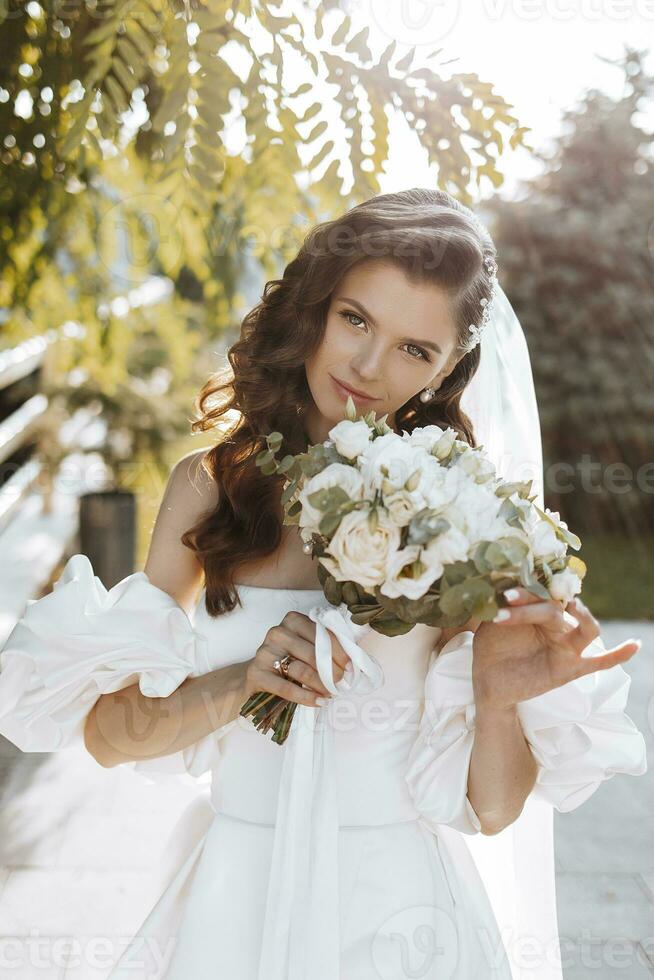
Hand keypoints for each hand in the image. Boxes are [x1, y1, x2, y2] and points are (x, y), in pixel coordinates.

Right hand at [244, 610, 351, 707]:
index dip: (339, 651)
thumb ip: (326, 646)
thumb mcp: (307, 647)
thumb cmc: (289, 659)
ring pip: (301, 670)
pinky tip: (319, 702)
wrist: (259, 675)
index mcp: (293, 620)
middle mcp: (278, 632)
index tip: (351, 666)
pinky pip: (286, 688)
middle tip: (343, 683)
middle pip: (313, 653)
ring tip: (332, 693)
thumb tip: (354, 658)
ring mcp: (265, 652)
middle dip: (333, 670)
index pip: (321, 634)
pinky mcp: (257, 673)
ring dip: (321, 685)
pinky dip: (306, 697)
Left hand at [471, 588, 642, 711]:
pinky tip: (634, 645)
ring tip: (574, 607)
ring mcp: (567, 646)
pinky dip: (618, 654)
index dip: (526, 589)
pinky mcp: (570, 669)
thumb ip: (499, 603)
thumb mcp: (491, 621)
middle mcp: (558, 625)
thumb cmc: (492, 646)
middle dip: (532, 604)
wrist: (488, 680)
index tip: (505, 592)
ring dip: (583, 616)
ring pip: (586, 629)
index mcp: (541, 609)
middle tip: (507, 600)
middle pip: (556, 609)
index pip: (542, 592)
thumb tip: (496, 583)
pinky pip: (600, 662)